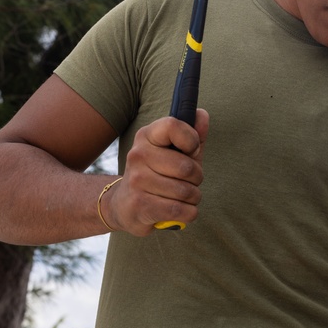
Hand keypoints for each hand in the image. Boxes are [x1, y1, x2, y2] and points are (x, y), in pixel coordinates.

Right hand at [102, 109, 208, 235]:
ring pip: (186, 192)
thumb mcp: (175, 152)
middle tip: (187, 181)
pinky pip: (180, 210)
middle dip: (197, 178)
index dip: (192, 139)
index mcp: (146, 136)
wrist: (124, 205)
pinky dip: (189, 213)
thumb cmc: (158, 174)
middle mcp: (138, 155)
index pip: (173, 126)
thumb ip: (192, 134)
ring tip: (181, 196)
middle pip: (187, 167)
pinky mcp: (140, 206)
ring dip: (193, 198)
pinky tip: (181, 210)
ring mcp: (136, 181)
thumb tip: (202, 114)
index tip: (191, 150)